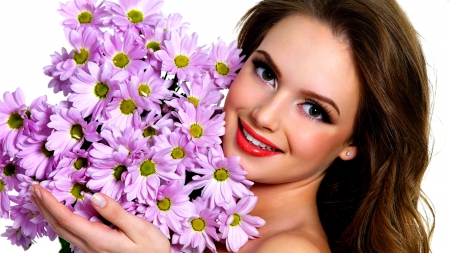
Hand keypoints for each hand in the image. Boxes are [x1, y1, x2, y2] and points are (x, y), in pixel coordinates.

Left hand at [30, 185, 169, 252]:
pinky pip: (71, 233)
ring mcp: (91, 249)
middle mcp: (90, 246)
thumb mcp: (138, 228)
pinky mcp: (95, 249)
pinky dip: (60, 220)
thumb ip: (115, 213)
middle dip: (44, 207)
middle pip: (59, 226)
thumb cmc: (152, 248)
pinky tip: (61, 213)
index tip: (39, 188)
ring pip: (63, 231)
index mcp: (99, 239)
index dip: (50, 203)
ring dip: (49, 213)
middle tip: (32, 189)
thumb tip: (95, 196)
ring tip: (41, 199)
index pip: (67, 219)